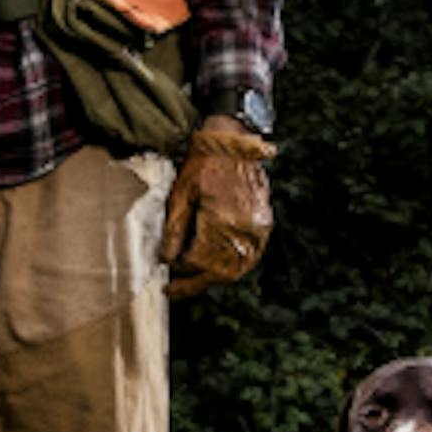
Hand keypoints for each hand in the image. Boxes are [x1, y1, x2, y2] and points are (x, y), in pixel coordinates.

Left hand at [159, 116, 275, 299]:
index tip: (167, 278)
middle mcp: (244, 230)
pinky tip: (216, 268)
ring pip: (237, 269)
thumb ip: (175, 230)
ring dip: (215, 279)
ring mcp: (258, 229)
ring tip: (193, 282)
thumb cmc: (204, 163)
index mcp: (221, 222)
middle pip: (220, 272)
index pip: (200, 262)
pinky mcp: (264, 225)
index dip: (181, 273)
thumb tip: (167, 260)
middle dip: (196, 283)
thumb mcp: (181, 193)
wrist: (233, 141)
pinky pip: (250, 257)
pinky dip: (232, 267)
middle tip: (176, 289)